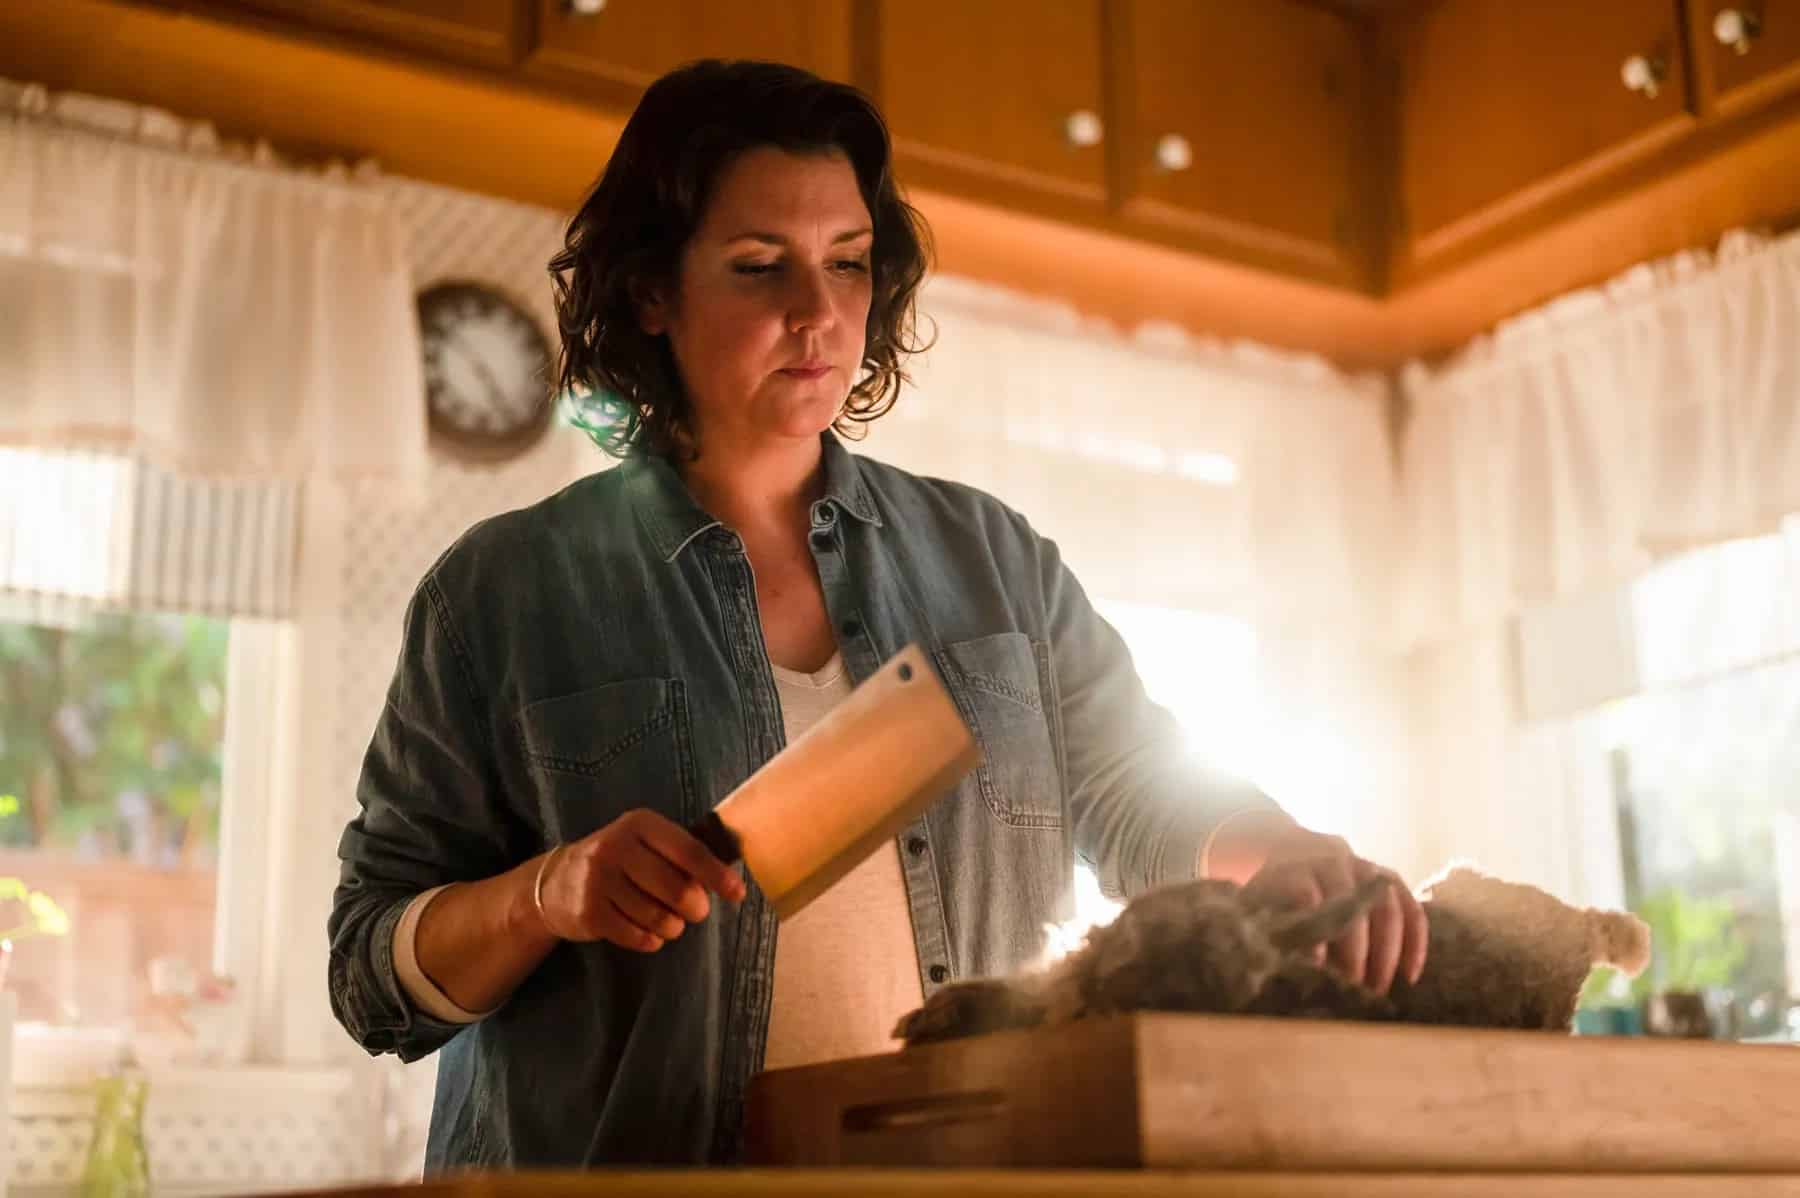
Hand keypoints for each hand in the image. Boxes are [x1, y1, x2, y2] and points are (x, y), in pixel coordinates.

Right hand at [534, 809, 745, 951]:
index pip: (688, 851)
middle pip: (677, 889)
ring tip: (669, 921)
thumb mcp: (646, 843)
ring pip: (659, 917)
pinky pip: (637, 937)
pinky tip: (648, 932)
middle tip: (695, 911)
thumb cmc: (619, 862)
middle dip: (696, 908)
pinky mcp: (589, 912)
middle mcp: (617, 847)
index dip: (717, 875)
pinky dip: (651, 940)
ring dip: (673, 926)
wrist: (556, 881)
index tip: (737, 894)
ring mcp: (599, 880)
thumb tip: (729, 878)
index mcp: (640, 824)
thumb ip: (683, 854)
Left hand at [1237, 824, 1427, 992]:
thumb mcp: (1260, 905)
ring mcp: (1365, 868)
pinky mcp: (1389, 879)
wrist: (1296, 852)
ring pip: (1387, 907)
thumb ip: (1268, 930)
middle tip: (1354, 987)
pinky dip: (1415, 943)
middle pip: (1351, 905)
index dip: (1312, 932)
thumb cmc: (1276, 891)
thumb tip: (1280, 972)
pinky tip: (1409, 976)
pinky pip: (1411, 909)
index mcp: (1295, 869)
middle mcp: (1333, 863)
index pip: (1306, 896)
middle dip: (1355, 950)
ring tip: (1378, 988)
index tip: (1316, 966)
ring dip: (1387, 952)